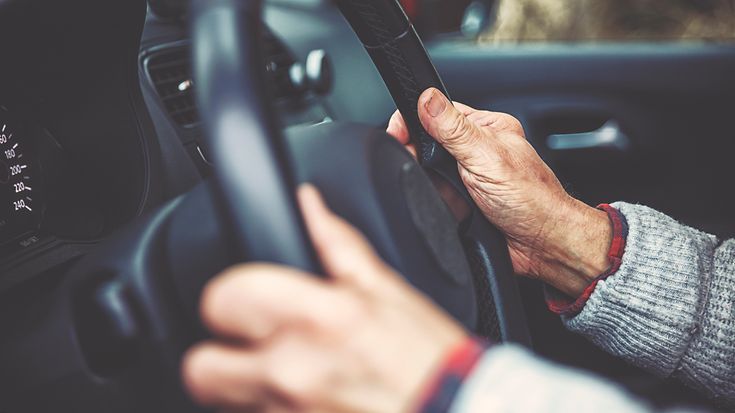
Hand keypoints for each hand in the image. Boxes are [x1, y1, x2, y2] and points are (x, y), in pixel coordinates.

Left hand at [182, 185, 466, 411]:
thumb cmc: (430, 360)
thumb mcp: (388, 290)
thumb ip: (337, 244)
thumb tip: (309, 204)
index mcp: (315, 318)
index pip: (222, 298)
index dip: (229, 295)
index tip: (244, 300)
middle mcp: (290, 371)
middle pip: (199, 367)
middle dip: (217, 355)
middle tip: (247, 347)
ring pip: (224, 402)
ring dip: (244, 388)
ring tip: (284, 377)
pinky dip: (269, 411)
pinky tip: (302, 400)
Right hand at [387, 88, 610, 296]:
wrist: (541, 245)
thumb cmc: (532, 200)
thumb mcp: (486, 156)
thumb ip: (453, 129)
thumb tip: (428, 98)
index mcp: (485, 128)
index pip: (437, 112)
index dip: (413, 120)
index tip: (397, 133)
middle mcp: (476, 150)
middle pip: (427, 143)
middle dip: (420, 157)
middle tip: (427, 170)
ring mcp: (468, 177)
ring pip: (428, 173)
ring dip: (430, 185)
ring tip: (447, 195)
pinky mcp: (462, 202)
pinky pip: (435, 198)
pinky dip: (435, 204)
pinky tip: (448, 208)